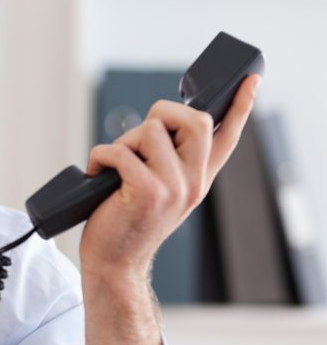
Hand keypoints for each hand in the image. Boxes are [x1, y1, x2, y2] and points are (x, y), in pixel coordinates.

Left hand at [77, 74, 259, 344]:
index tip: (249, 79)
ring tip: (111, 167)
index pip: (227, 137)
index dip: (239, 106)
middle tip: (138, 136)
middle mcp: (193, 183)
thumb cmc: (125, 223)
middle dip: (162, 113)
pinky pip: (119, 152)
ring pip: (150, 131)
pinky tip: (96, 173)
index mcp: (198, 179)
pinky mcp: (146, 193)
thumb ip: (165, 160)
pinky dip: (100, 157)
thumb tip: (156, 123)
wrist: (113, 265)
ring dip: (122, 142)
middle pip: (195, 121)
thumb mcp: (156, 190)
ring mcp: (174, 188)